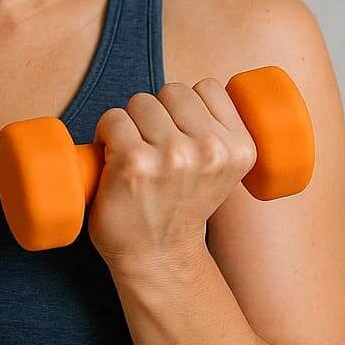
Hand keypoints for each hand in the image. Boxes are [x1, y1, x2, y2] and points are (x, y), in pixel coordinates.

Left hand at [86, 79, 258, 274]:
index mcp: (240, 149)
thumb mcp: (222, 168)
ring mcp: (172, 156)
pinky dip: (105, 132)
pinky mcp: (134, 163)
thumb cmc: (180, 206)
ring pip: (141, 101)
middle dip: (157, 112)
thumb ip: (218, 131)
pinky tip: (112, 157)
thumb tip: (195, 92)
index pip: (208, 87)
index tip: (180, 132)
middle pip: (171, 91)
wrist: (157, 256)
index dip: (187, 105)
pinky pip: (113, 118)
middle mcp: (210, 150)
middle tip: (153, 147)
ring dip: (131, 122)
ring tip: (135, 153)